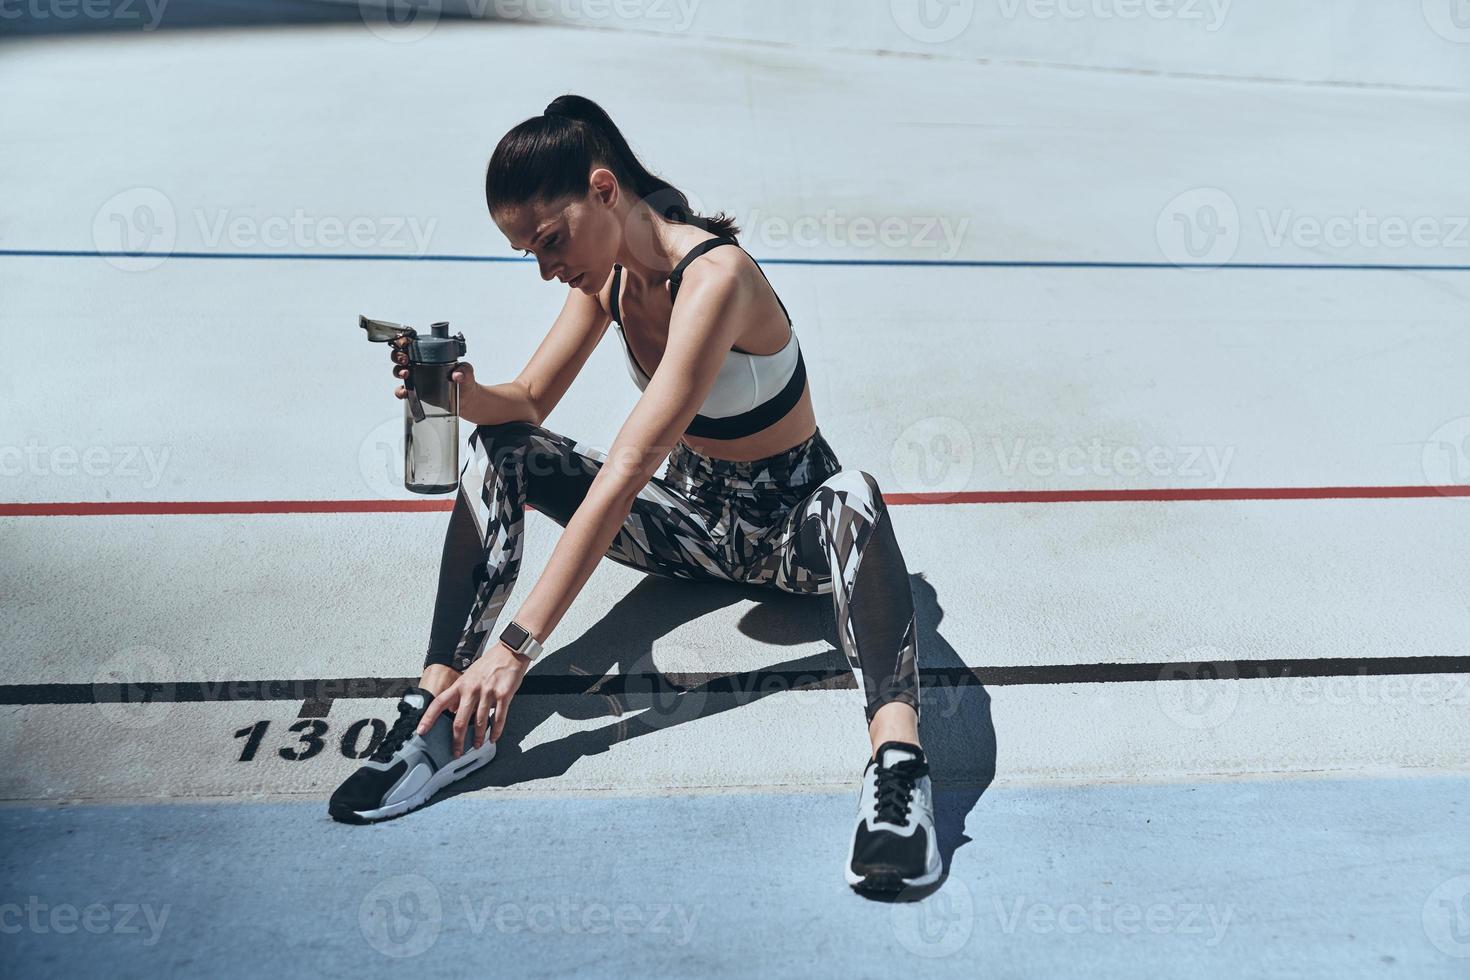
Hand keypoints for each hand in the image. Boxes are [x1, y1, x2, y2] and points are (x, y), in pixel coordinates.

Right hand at [390, 335, 479, 413]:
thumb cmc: (464, 378)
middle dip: (398, 355)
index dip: (403, 341)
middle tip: (405, 360)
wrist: (466, 398)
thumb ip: (464, 369)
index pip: (412, 343)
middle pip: (400, 355)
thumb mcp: (466, 371)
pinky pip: (402, 390)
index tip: (406, 343)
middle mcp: (418, 364)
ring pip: (398, 371)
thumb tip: (457, 375)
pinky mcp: (415, 392)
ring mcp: (415, 377)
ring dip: (398, 371)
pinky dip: (400, 391)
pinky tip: (405, 392)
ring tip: (406, 374)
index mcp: (428, 354)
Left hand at [415, 641, 528, 755]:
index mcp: (460, 685)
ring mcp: (488, 692)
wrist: (510, 651)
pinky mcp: (503, 695)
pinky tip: (493, 737)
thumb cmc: (490, 664)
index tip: (421, 731)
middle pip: (459, 720)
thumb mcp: (469, 676)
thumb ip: (460, 693)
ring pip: (480, 722)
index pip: (439, 703)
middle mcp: (472, 689)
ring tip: (477, 745)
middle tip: (457, 751)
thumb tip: (451, 710)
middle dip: (457, 740)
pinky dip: (496, 731)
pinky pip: (498, 718)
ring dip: (478, 738)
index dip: (428, 718)